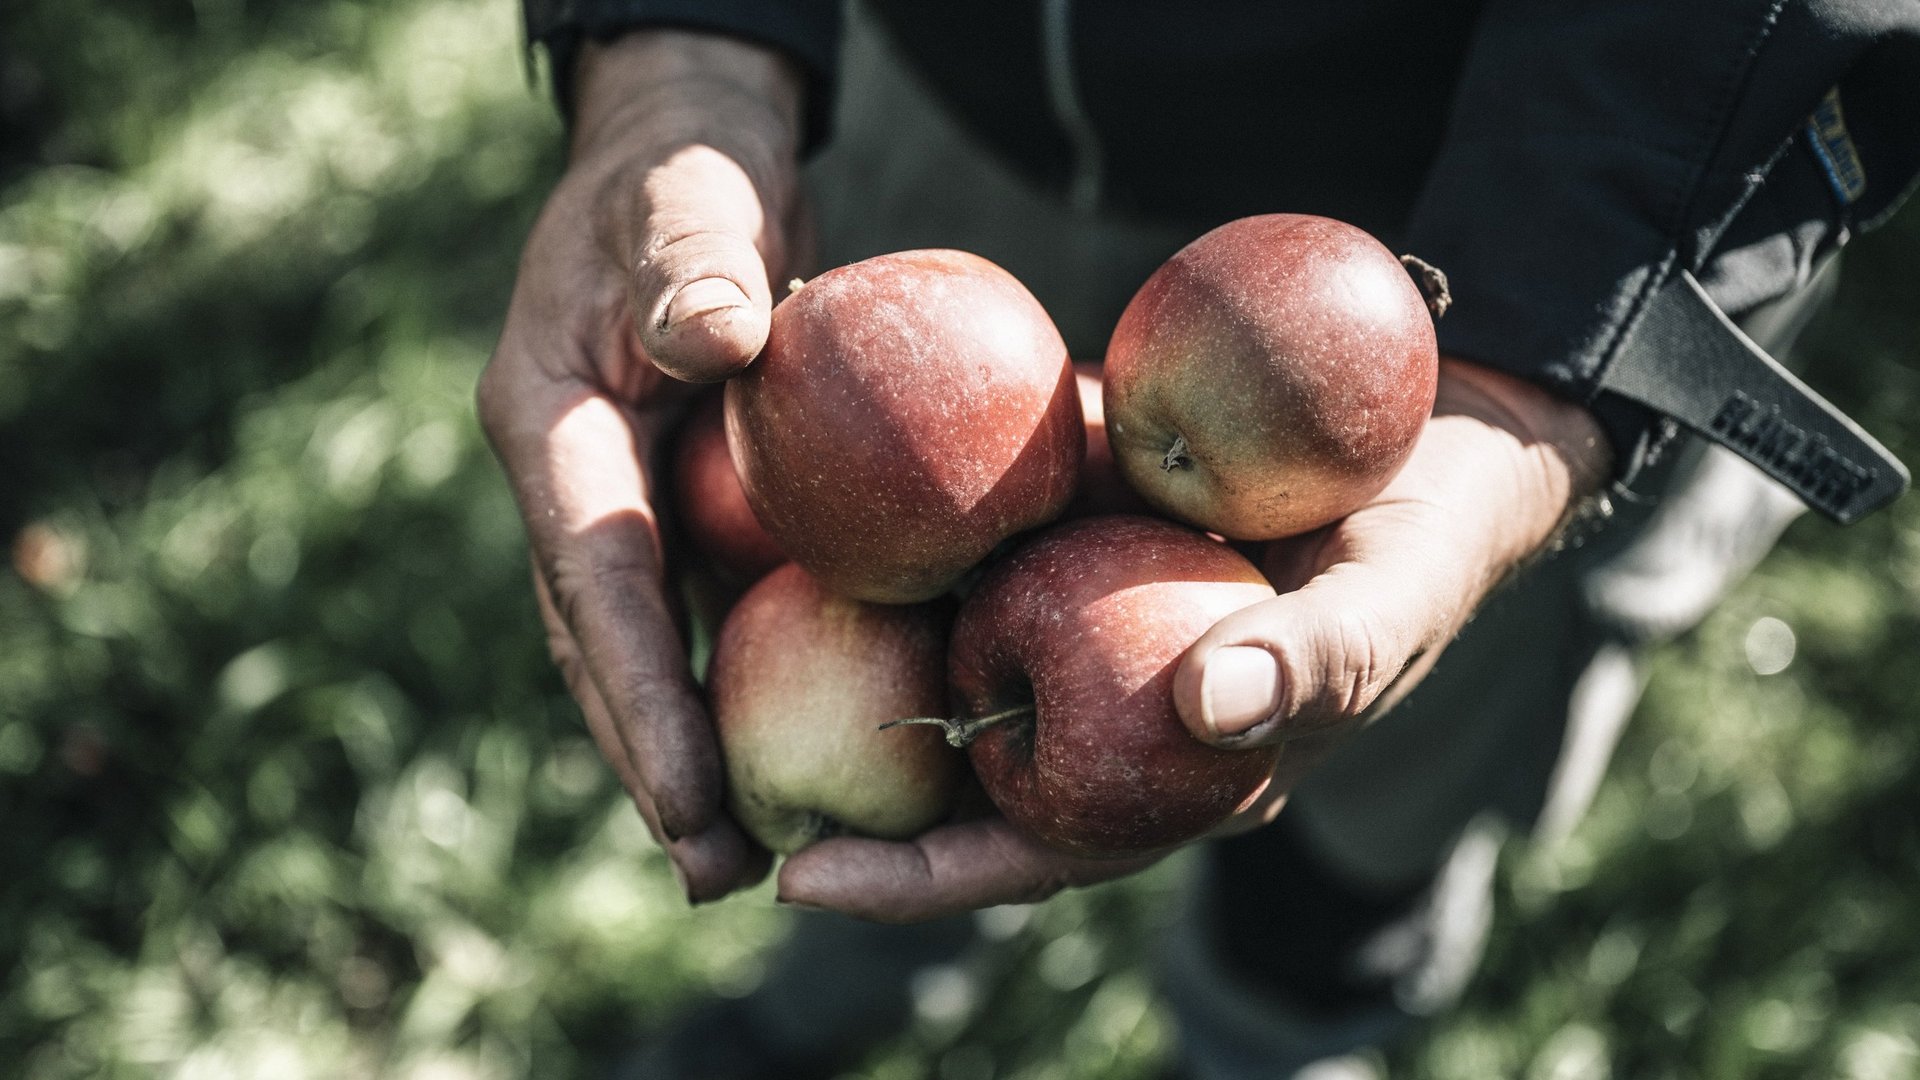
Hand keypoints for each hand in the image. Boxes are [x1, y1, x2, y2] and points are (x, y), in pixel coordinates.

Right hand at [476, 31, 803, 901]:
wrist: (679, 174)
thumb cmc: (683, 178)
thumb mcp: (688, 200)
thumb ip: (693, 265)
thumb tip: (721, 338)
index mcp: (550, 424)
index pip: (595, 575)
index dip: (640, 689)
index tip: (689, 791)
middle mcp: (570, 483)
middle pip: (602, 645)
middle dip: (651, 762)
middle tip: (712, 874)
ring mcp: (614, 504)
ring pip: (640, 649)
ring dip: (681, 753)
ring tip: (731, 865)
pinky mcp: (668, 510)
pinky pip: (691, 612)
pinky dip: (724, 687)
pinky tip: (773, 760)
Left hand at [774, 359, 1608, 921]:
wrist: (1444, 428)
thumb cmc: (1428, 535)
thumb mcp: (1390, 600)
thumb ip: (1314, 660)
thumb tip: (1201, 711)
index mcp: (1175, 768)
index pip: (1031, 851)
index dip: (920, 878)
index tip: (802, 880)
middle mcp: (1114, 712)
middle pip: (959, 780)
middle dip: (848, 796)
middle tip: (714, 797)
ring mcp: (1088, 628)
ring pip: (951, 668)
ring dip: (849, 676)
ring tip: (721, 670)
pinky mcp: (1077, 542)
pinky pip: (974, 557)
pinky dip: (901, 554)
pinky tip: (812, 518)